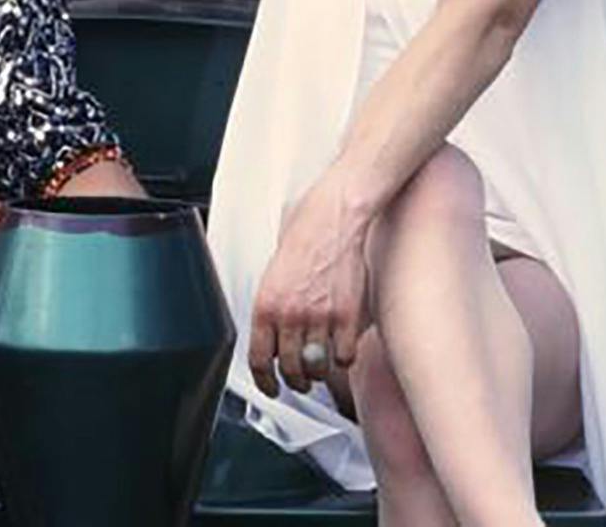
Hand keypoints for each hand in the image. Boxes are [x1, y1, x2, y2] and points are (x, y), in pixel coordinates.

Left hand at [246, 176, 370, 398]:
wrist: (333, 217)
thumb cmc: (303, 237)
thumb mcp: (273, 275)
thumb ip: (273, 308)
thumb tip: (273, 339)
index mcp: (266, 305)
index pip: (259, 359)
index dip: (265, 382)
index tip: (271, 388)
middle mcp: (290, 315)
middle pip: (290, 370)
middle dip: (295, 382)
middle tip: (300, 381)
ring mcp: (320, 317)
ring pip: (318, 368)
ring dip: (319, 375)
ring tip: (321, 369)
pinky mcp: (347, 315)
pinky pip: (344, 356)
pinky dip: (344, 358)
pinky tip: (342, 350)